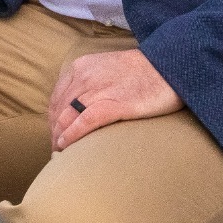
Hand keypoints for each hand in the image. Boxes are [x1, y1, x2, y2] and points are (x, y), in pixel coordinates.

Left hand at [47, 48, 183, 151]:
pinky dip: (72, 136)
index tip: (56, 136)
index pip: (56, 99)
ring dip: (60, 139)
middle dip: (54, 133)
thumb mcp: (108, 69)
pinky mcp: (113, 104)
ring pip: (66, 118)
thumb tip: (78, 109)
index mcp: (81, 67)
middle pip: (58, 111)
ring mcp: (98, 90)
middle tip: (56, 151)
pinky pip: (84, 122)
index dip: (53, 121)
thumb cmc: (143, 72)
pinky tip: (67, 147)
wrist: (169, 67)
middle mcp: (84, 77)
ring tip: (62, 155)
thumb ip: (91, 84)